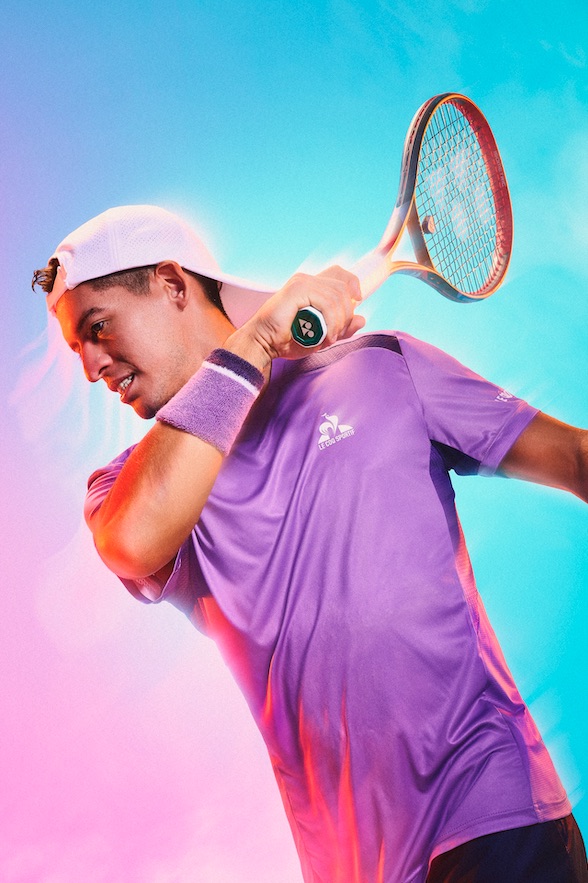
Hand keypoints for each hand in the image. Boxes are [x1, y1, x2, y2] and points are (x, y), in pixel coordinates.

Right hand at [225, 266, 365, 368]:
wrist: (263, 344)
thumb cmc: (286, 340)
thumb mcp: (321, 336)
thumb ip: (342, 328)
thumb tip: (362, 319)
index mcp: (310, 285)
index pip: (339, 273)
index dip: (353, 283)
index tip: (357, 301)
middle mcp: (306, 279)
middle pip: (343, 286)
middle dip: (347, 313)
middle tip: (337, 334)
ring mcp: (301, 282)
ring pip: (337, 296)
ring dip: (339, 322)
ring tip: (330, 338)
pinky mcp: (297, 290)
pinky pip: (326, 303)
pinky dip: (331, 322)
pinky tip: (326, 336)